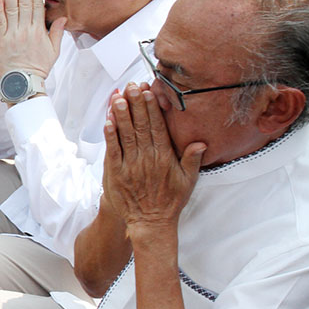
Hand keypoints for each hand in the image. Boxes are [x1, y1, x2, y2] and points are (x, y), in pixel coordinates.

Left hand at [0, 0, 64, 85]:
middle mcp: (26, 31)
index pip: (37, 6)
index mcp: (39, 32)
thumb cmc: (38, 68)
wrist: (23, 82)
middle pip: (25, 4)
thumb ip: (56, 33)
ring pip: (11, 10)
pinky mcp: (0, 41)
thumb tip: (63, 19)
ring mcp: (12, 35)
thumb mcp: (53, 51)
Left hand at [101, 84, 205, 232]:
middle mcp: (148, 158)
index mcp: (165, 157)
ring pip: (126, 135)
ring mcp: (131, 165)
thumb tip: (201, 143)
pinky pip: (113, 150)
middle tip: (132, 85)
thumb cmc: (170, 202)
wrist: (150, 223)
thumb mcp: (188, 182)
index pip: (158, 127)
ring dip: (122, 115)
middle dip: (136, 104)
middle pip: (141, 126)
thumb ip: (192, 160)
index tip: (149, 92)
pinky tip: (108, 121)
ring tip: (119, 96)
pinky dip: (111, 135)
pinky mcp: (117, 173)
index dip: (152, 108)